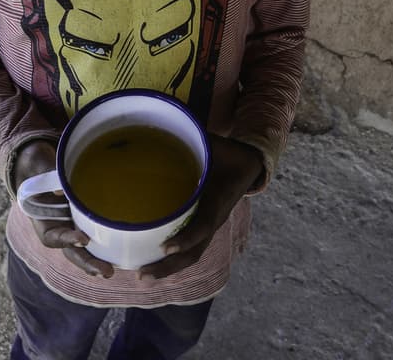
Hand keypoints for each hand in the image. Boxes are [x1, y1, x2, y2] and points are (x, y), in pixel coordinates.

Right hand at [13, 140, 115, 277]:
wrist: (40, 170)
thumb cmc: (40, 169)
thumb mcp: (41, 168)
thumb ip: (49, 175)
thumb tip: (62, 187)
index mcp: (43, 221)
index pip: (53, 236)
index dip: (66, 239)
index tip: (82, 238)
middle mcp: (58, 230)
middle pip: (71, 251)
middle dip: (87, 262)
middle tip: (104, 271)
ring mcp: (71, 229)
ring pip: (82, 251)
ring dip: (96, 263)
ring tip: (110, 272)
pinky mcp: (85, 225)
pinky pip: (94, 240)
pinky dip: (105, 249)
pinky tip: (120, 257)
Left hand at [136, 134, 263, 281]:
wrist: (249, 164)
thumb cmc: (227, 153)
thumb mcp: (212, 142)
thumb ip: (191, 133)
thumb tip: (163, 115)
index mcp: (218, 199)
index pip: (203, 225)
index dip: (186, 238)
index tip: (166, 246)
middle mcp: (215, 218)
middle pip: (194, 252)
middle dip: (170, 266)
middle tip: (143, 275)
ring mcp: (210, 225)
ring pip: (192, 255)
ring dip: (169, 268)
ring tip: (144, 276)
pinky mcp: (205, 226)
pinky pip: (191, 248)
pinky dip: (174, 259)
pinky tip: (152, 263)